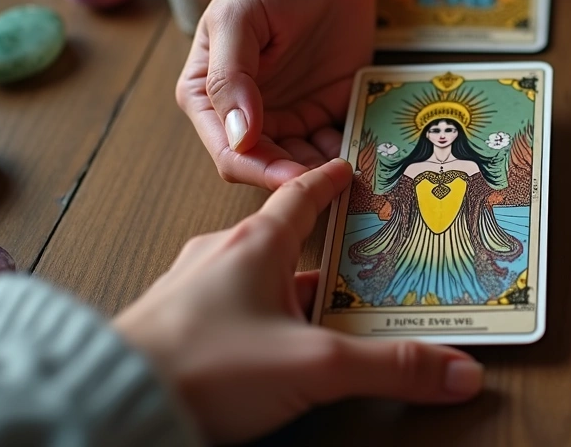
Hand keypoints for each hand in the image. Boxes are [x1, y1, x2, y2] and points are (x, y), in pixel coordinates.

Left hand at [114, 161, 482, 443]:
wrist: (112, 403)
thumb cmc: (201, 366)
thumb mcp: (315, 366)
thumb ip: (392, 368)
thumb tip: (457, 373)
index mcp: (255, 244)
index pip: (304, 195)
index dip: (332, 182)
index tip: (352, 167)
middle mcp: (222, 259)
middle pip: (288, 244)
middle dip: (329, 254)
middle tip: (368, 260)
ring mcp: (195, 295)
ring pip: (259, 284)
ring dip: (295, 296)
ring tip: (332, 318)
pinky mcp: (178, 331)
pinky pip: (233, 314)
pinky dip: (263, 323)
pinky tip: (277, 351)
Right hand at [177, 0, 373, 188]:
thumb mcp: (239, 16)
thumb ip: (230, 74)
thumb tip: (239, 134)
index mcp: (208, 96)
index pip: (229, 152)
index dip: (260, 171)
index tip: (296, 179)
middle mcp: (246, 115)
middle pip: (268, 167)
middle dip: (300, 181)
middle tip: (337, 187)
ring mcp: (289, 115)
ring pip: (304, 165)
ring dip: (328, 176)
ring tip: (361, 178)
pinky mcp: (328, 110)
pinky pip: (338, 143)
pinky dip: (353, 154)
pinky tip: (373, 157)